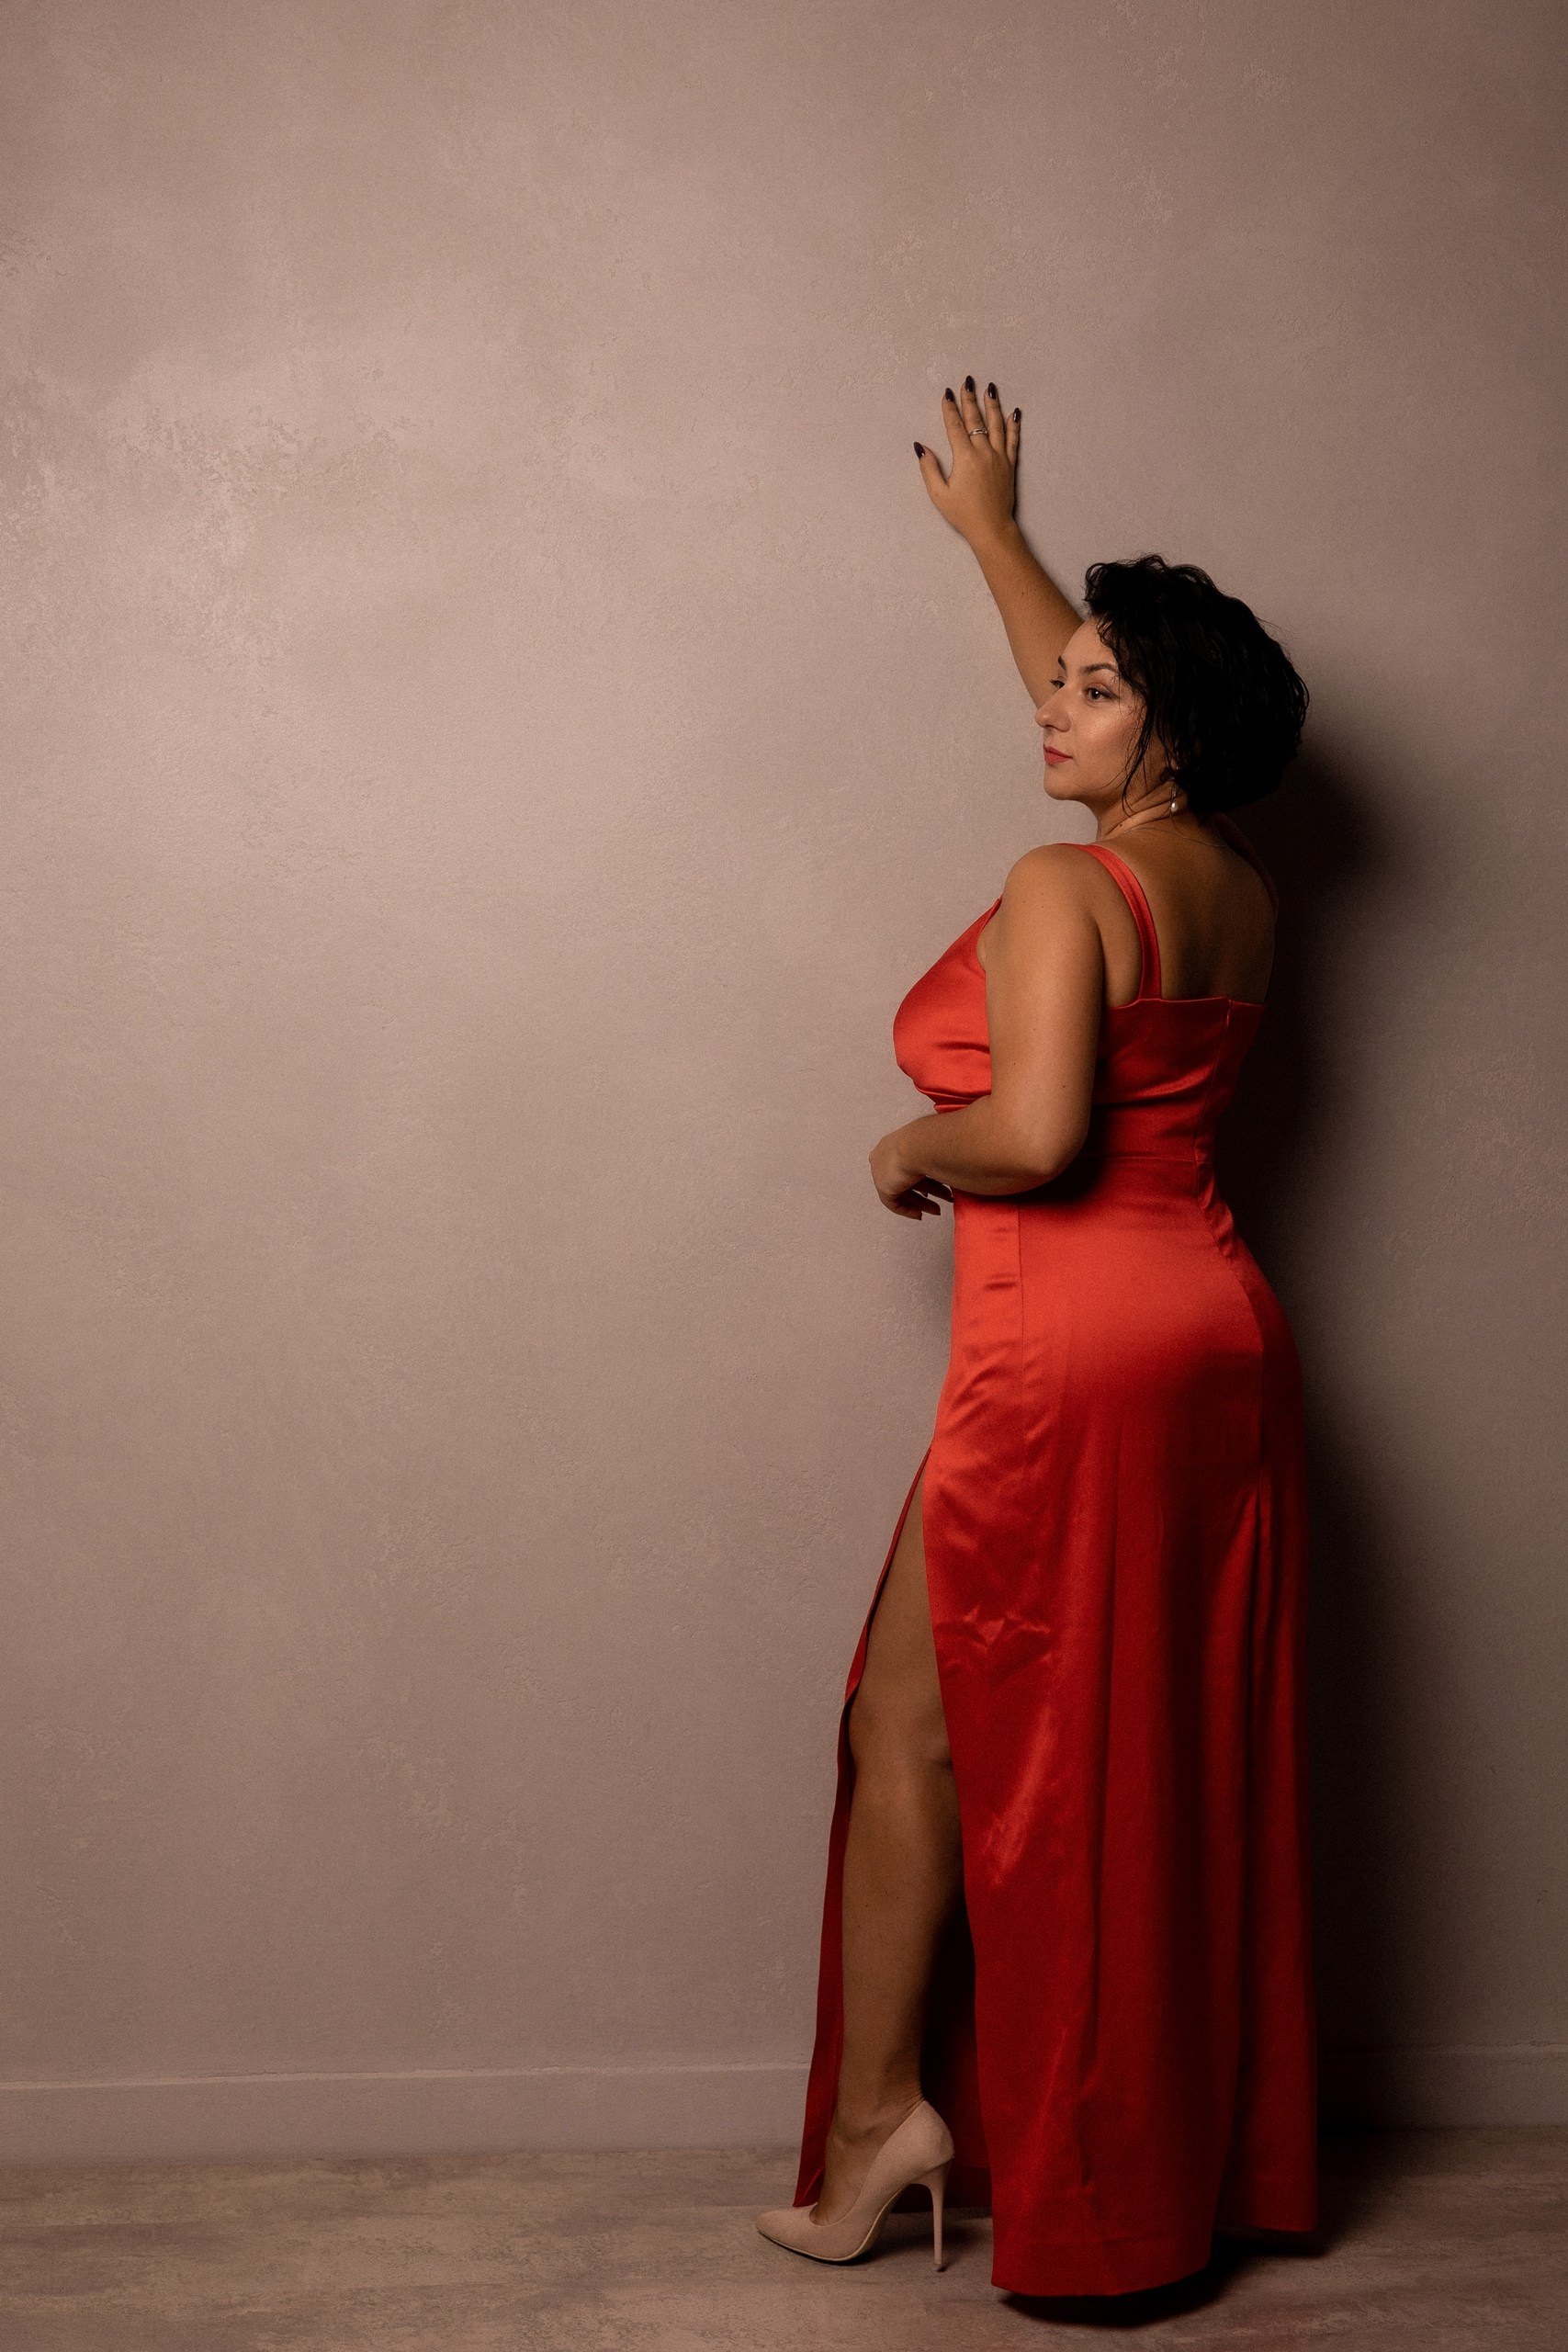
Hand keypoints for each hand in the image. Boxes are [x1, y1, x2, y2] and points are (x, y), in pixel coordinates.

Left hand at [870, 1129, 953, 1220]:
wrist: (922, 1145)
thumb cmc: (933, 1139)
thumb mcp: (937, 1145)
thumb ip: (939, 1154)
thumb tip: (951, 1161)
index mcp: (894, 1143)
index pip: (907, 1165)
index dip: (924, 1177)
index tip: (939, 1184)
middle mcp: (884, 1156)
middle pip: (907, 1179)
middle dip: (927, 1192)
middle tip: (944, 1198)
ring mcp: (880, 1172)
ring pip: (902, 1192)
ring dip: (921, 1203)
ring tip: (937, 1211)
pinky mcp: (883, 1186)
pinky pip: (893, 1203)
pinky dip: (907, 1210)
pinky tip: (920, 1214)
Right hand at [915, 377, 1020, 546]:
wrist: (992, 528)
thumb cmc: (964, 514)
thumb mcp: (939, 494)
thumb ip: (930, 469)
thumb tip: (921, 447)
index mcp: (965, 458)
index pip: (955, 426)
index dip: (950, 409)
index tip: (947, 393)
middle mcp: (983, 452)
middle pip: (976, 420)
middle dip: (970, 399)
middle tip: (968, 381)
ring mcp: (999, 457)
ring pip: (996, 425)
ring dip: (992, 405)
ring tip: (990, 389)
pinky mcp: (1010, 465)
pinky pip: (1013, 440)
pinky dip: (1013, 426)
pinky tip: (1015, 413)